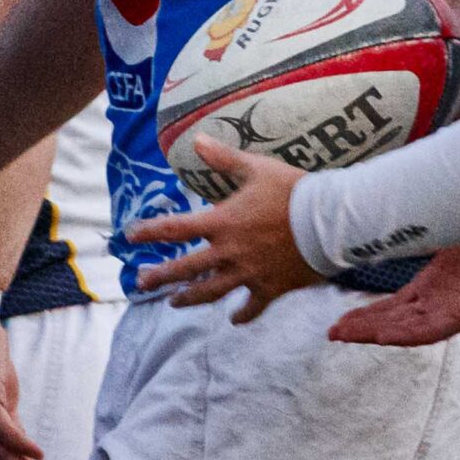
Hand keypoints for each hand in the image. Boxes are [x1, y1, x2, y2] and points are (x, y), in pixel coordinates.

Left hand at [125, 137, 321, 324]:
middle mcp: (228, 252)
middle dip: (160, 276)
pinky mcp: (269, 288)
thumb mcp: (256, 168)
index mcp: (221, 223)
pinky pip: (252, 307)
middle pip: (185, 268)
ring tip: (175, 303)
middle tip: (141, 283)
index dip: (150, 232)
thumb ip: (223, 158)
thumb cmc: (293, 190)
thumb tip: (196, 139)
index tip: (130, 236)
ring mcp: (248, 273)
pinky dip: (242, 316)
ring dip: (190, 298)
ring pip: (211, 292)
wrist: (329, 221)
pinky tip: (234, 320)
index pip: (175, 229)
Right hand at [328, 232, 459, 346]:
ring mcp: (450, 309)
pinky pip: (429, 329)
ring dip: (373, 332)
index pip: (393, 305)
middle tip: (332, 332)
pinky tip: (382, 336)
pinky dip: (404, 334)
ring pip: (403, 328)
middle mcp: (438, 301)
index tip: (339, 319)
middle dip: (360, 326)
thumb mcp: (448, 226)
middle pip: (391, 320)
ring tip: (343, 335)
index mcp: (434, 285)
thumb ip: (421, 224)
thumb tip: (395, 200)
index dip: (366, 313)